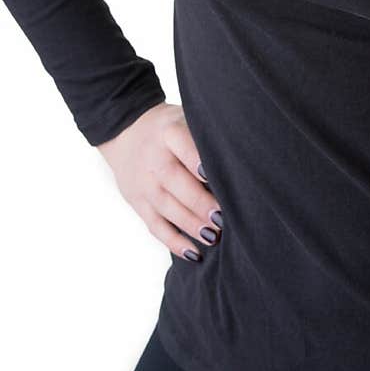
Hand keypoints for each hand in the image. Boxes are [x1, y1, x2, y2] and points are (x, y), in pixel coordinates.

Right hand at [96, 102, 222, 262]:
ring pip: (165, 207)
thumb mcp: (185, 117)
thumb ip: (206, 135)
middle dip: (198, 202)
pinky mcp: (137, 202)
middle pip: (173, 180)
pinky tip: (194, 253)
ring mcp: (142, 182)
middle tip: (222, 218)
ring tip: (214, 237)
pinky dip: (174, 242)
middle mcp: (153, 157)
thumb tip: (243, 156)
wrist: (125, 131)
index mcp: (168, 131)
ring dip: (190, 225)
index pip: (182, 143)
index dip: (197, 160)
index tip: (214, 177)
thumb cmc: (169, 127)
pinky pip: (154, 225)